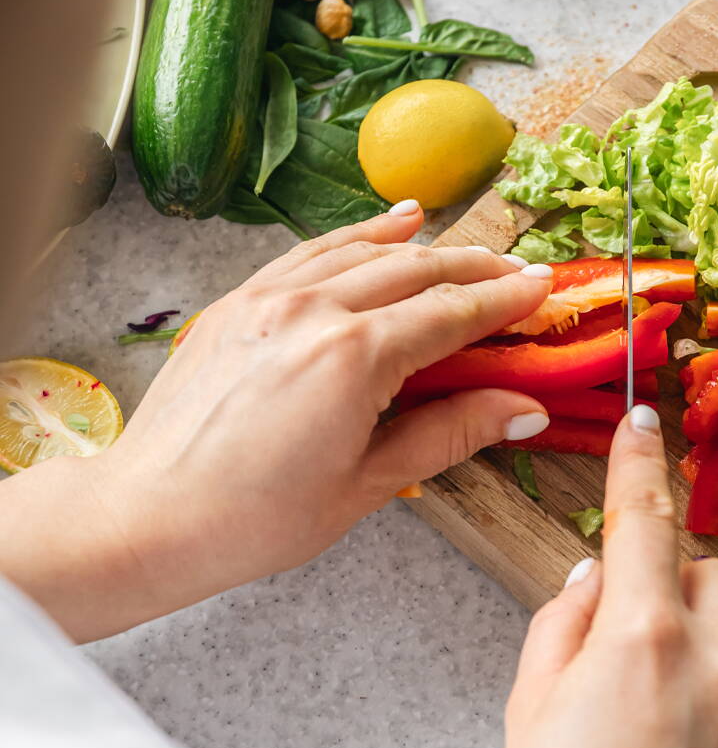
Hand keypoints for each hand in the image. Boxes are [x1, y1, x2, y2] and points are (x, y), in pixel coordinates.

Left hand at [0, 205, 554, 639]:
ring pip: (362, 252)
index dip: (503, 301)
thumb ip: (449, 433)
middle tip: (514, 272)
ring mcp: (268, 299)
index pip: (451, 314)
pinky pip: (308, 254)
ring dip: (419, 244)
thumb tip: (523, 408)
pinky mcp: (235, 303)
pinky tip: (381, 229)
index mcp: (355, 358)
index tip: (540, 289)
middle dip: (473, 268)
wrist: (148, 517)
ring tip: (458, 240)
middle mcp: (314, 311)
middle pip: (414, 271)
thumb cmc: (255, 518)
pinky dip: (353, 238)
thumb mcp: (367, 484)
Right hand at [501, 407, 717, 747]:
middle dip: (667, 587)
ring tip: (655, 722)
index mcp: (639, 639)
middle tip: (624, 649)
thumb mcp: (526, 714)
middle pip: (704, 571)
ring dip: (699, 645)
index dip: (639, 461)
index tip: (644, 418)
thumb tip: (595, 571)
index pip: (643, 519)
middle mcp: (714, 658)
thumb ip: (562, 622)